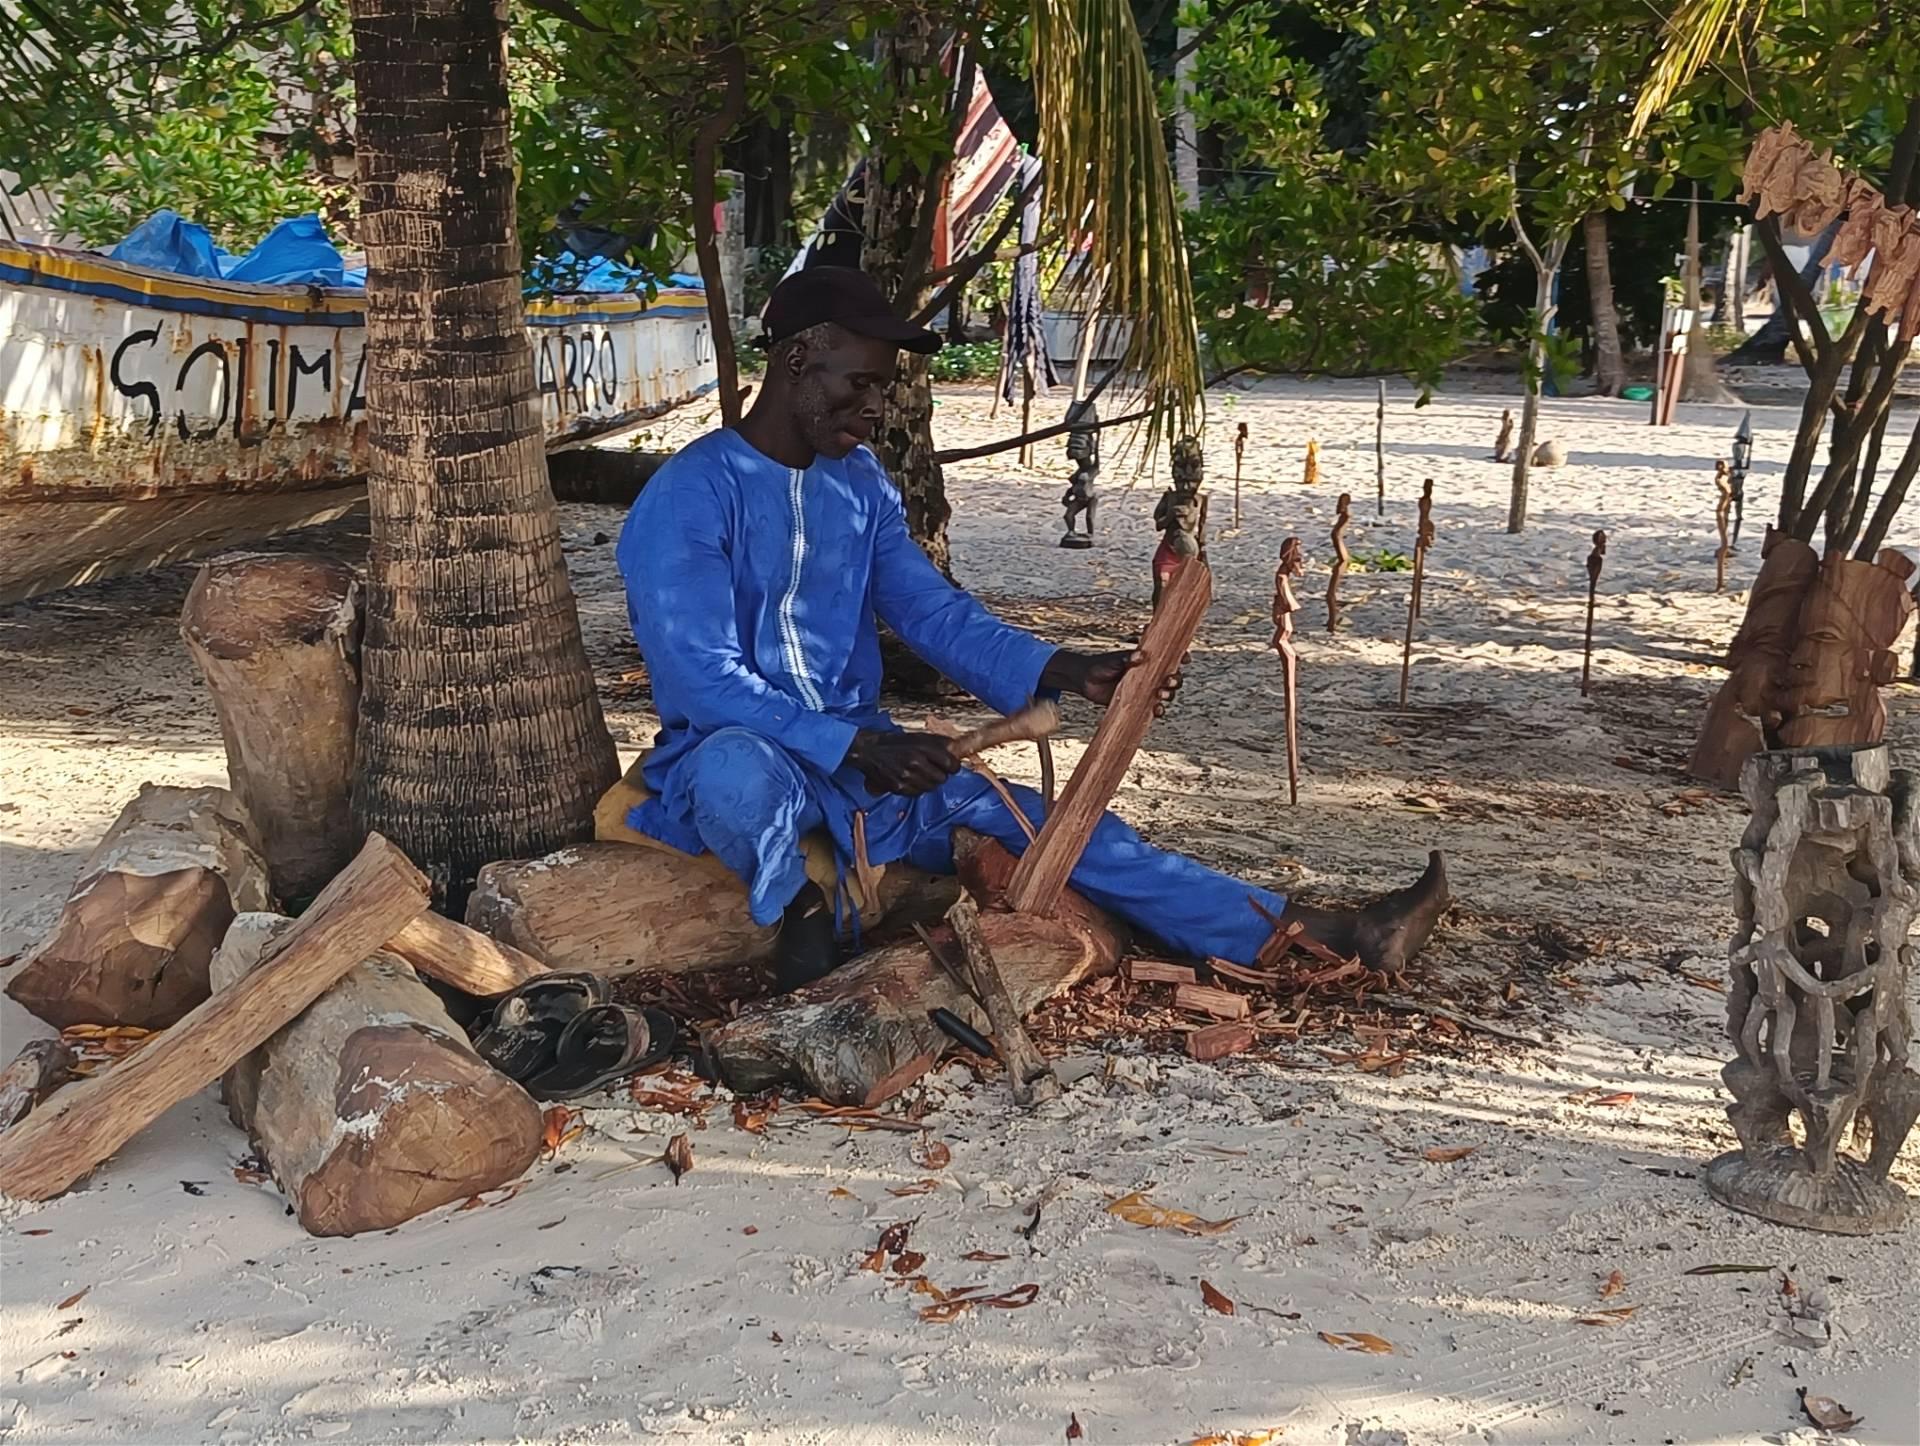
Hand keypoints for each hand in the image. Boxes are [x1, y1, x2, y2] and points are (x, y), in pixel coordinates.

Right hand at [846, 728, 959, 796]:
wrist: (869, 751)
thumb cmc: (894, 743)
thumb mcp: (918, 737)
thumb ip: (938, 743)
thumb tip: (957, 749)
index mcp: (923, 748)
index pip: (951, 764)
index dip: (952, 766)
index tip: (949, 766)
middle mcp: (916, 763)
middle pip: (942, 779)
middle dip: (940, 775)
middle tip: (932, 769)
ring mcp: (907, 777)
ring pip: (931, 788)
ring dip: (929, 783)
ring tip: (920, 774)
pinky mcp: (899, 787)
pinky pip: (918, 793)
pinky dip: (917, 788)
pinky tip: (911, 779)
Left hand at [1040, 648, 1183, 714]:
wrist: (1086, 682)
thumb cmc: (1101, 666)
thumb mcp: (1113, 661)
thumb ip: (1126, 659)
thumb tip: (1139, 655)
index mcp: (1149, 660)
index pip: (1170, 658)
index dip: (1181, 658)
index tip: (1185, 659)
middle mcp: (1151, 675)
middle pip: (1174, 678)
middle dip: (1176, 680)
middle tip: (1167, 680)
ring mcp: (1147, 689)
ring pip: (1168, 693)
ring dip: (1169, 695)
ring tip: (1161, 695)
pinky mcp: (1140, 703)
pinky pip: (1155, 708)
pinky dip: (1159, 710)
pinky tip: (1157, 710)